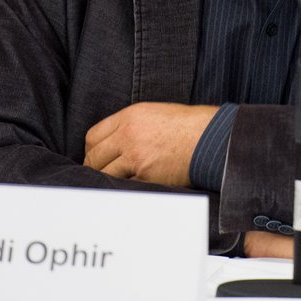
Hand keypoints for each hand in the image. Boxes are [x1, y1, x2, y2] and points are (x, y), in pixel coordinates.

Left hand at [83, 102, 216, 186]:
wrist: (209, 138)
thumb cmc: (186, 125)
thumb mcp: (153, 113)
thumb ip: (129, 124)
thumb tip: (111, 142)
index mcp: (128, 117)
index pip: (92, 136)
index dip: (91, 149)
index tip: (96, 156)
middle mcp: (128, 136)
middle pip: (94, 157)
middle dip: (95, 166)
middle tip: (101, 172)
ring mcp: (136, 158)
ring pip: (105, 174)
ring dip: (108, 179)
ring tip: (116, 180)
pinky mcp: (147, 177)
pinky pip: (124, 186)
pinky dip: (126, 187)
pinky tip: (133, 185)